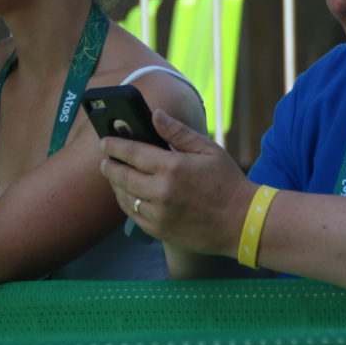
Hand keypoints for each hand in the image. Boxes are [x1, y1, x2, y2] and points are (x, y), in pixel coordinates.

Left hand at [100, 109, 252, 257]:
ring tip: (114, 176)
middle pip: (121, 175)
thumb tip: (154, 114)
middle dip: (109, 166)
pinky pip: (133, 215)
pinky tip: (128, 195)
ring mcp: (158, 213)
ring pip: (124, 197)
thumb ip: (178, 132)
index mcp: (171, 167)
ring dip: (115, 184)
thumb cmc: (226, 182)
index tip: (104, 141)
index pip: (131, 152)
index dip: (114, 145)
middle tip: (105, 160)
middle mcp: (160, 191)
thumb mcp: (207, 149)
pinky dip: (127, 203)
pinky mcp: (159, 230)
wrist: (241, 223)